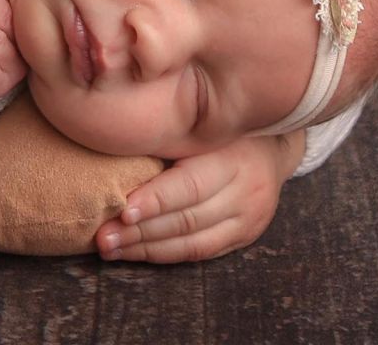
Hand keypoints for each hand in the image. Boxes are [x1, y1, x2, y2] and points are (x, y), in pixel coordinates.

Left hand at [93, 132, 304, 262]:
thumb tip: (114, 143)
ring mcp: (249, 220)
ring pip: (192, 243)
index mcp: (233, 157)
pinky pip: (201, 253)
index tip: (121, 210)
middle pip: (187, 219)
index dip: (154, 201)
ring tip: (111, 249)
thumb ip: (170, 136)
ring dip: (147, 248)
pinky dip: (166, 254)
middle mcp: (246, 192)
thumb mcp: (202, 123)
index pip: (190, 186)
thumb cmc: (223, 127)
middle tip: (102, 237)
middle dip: (140, 231)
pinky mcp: (245, 237)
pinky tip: (137, 252)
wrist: (274, 143)